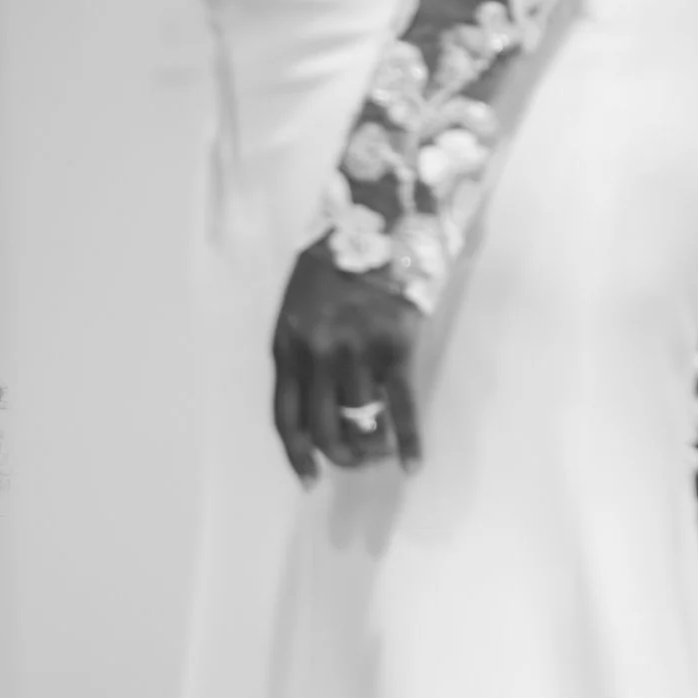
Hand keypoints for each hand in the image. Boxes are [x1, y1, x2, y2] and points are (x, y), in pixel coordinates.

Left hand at [270, 239, 422, 484]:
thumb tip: (317, 403)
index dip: (297, 455)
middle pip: (324, 429)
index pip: (285, 418)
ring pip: (361, 423)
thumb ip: (301, 350)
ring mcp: (356, 351)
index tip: (309, 479)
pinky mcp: (394, 346)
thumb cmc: (334, 264)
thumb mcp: (298, 306)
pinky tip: (412, 465)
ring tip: (384, 449)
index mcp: (286, 345)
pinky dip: (408, 442)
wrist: (374, 218)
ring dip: (373, 447)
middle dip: (341, 456)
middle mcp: (316, 354)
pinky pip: (402, 408)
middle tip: (359, 462)